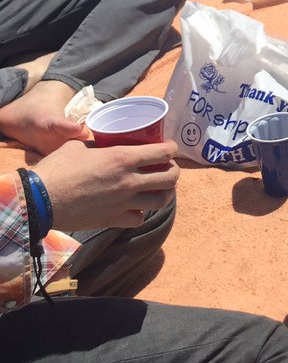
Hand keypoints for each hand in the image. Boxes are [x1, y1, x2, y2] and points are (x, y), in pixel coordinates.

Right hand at [33, 138, 179, 230]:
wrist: (40, 200)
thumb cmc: (57, 168)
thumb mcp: (79, 146)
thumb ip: (97, 145)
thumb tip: (102, 142)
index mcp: (123, 158)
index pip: (163, 153)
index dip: (172, 149)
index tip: (170, 148)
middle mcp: (129, 181)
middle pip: (170, 178)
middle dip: (173, 171)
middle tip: (167, 167)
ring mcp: (124, 203)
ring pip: (161, 201)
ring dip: (164, 193)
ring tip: (159, 188)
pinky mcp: (114, 220)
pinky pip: (139, 218)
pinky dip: (142, 212)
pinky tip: (136, 206)